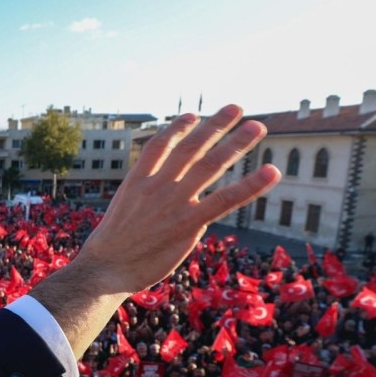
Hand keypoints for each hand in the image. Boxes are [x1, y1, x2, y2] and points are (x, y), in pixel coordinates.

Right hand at [28, 106, 277, 355]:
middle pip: (191, 147)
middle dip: (215, 126)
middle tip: (236, 108)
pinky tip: (270, 172)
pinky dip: (250, 185)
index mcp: (138, 180)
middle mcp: (159, 184)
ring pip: (210, 165)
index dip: (177, 128)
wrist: (104, 268)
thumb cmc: (111, 249)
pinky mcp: (189, 222)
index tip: (192, 117)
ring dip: (236, 144)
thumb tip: (192, 217)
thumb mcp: (124, 215)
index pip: (160, 145)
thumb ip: (154, 207)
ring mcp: (175, 201)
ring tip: (257, 127)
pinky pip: (225, 199)